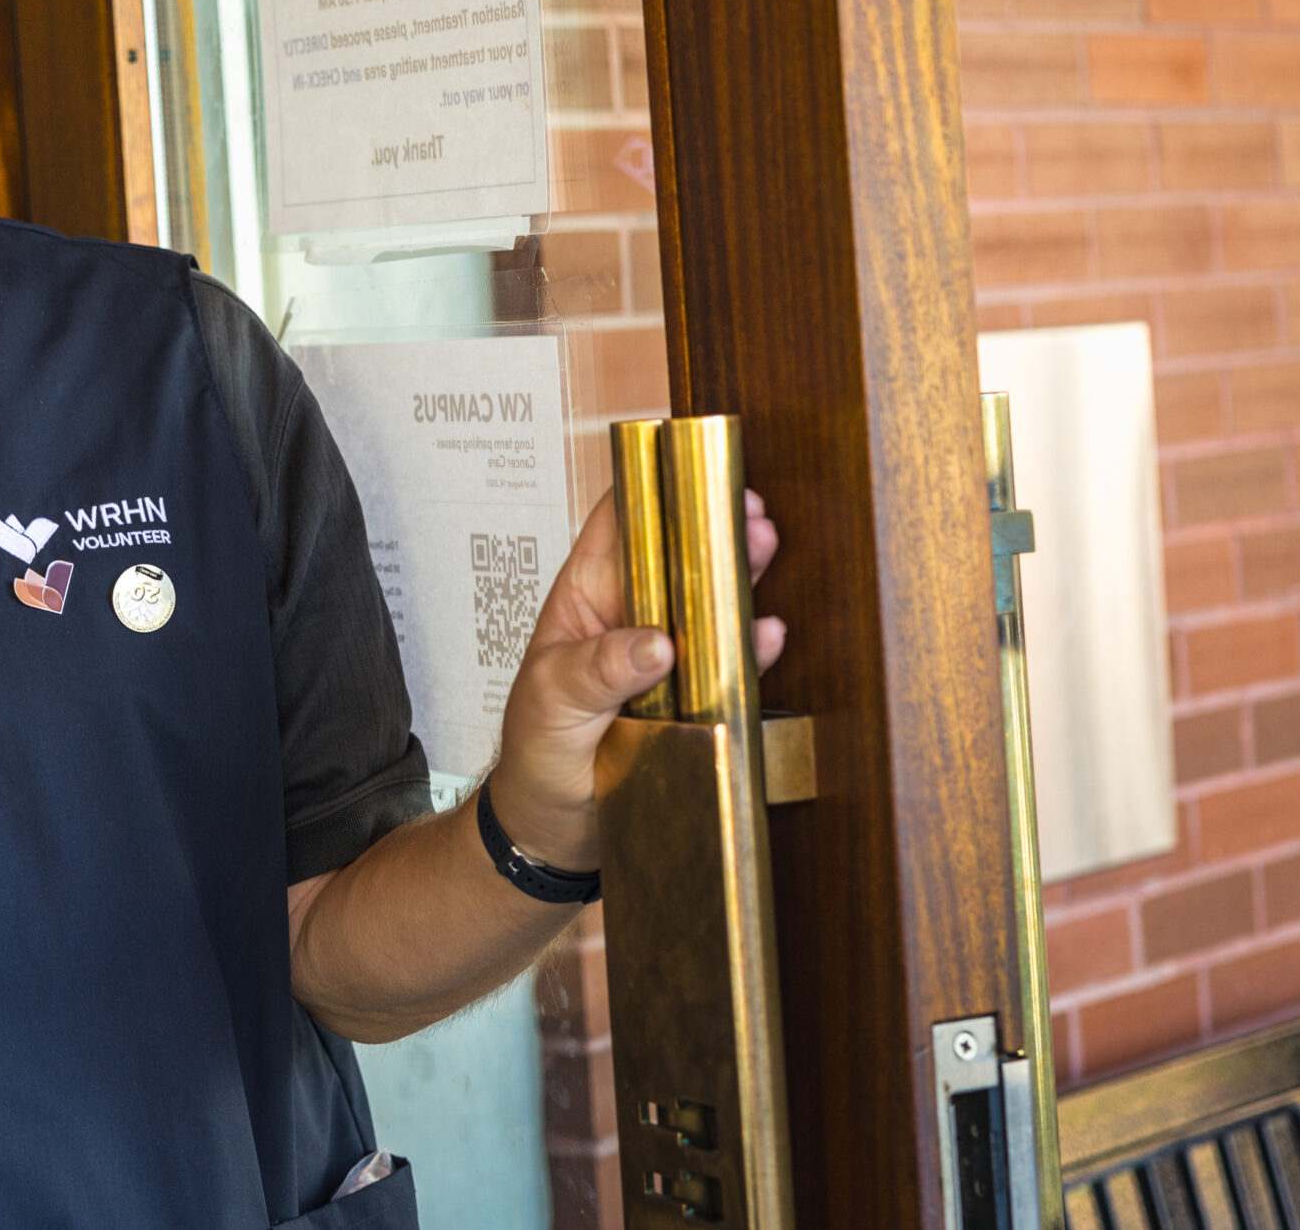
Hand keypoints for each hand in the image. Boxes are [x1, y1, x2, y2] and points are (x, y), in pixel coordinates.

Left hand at [487, 488, 784, 868]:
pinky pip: (730, 664)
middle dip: (714, 526)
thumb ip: (596, 671)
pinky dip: (751, 648)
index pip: (619, 522)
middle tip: (748, 509)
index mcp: (587, 598)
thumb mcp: (549, 703)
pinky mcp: (696, 697)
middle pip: (679, 555)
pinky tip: (765, 634)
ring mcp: (667, 656)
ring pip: (711, 602)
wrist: (553, 832)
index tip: (689, 467)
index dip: (653, 487)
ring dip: (740, 575)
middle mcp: (631, 617)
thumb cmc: (534, 757)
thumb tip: (654, 642)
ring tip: (763, 546)